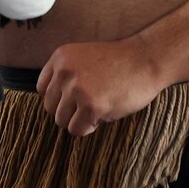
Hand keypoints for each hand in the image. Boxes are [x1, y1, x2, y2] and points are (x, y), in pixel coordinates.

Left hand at [37, 37, 165, 135]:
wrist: (146, 59)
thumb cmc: (119, 62)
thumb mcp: (84, 57)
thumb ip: (66, 74)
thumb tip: (53, 105)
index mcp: (61, 57)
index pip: (42, 89)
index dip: (60, 96)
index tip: (76, 95)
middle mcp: (65, 72)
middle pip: (50, 107)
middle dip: (69, 110)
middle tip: (90, 102)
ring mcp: (77, 89)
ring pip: (61, 121)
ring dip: (79, 119)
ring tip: (99, 105)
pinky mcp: (91, 106)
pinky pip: (77, 129)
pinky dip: (89, 127)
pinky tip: (103, 112)